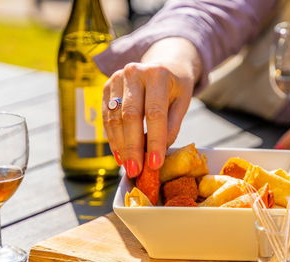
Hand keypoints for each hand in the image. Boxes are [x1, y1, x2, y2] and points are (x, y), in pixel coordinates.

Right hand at [102, 38, 200, 177]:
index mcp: (158, 74)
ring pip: (115, 118)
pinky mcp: (107, 86)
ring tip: (128, 166)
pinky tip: (119, 154)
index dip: (154, 140)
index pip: (155, 113)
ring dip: (120, 146)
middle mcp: (134, 72)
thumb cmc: (176, 86)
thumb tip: (157, 152)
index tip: (155, 164)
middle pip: (130, 116)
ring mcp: (117, 78)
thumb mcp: (182, 102)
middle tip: (136, 170)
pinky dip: (113, 138)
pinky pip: (107, 116)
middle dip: (133, 147)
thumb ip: (172, 126)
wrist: (163, 62)